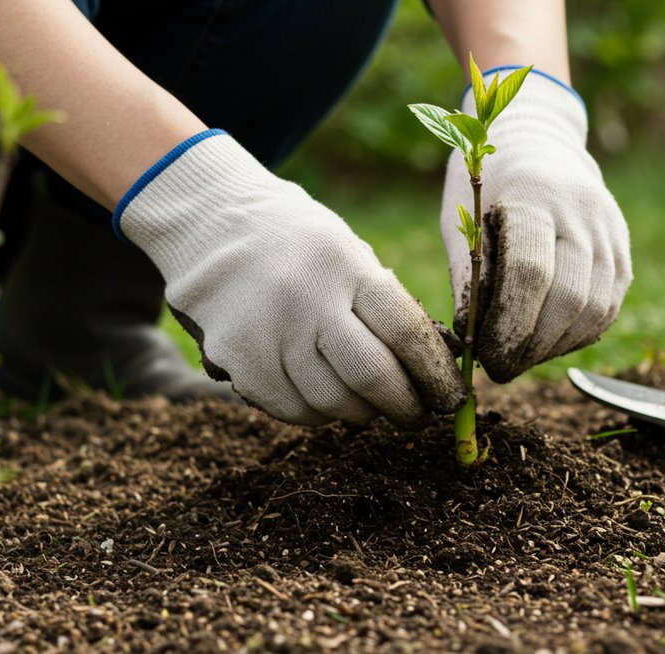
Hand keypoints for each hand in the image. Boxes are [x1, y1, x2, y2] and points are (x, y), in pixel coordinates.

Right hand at [118, 130, 464, 425]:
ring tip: (370, 406)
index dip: (435, 374)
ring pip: (333, 402)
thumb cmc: (305, 251)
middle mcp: (307, 298)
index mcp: (346, 265)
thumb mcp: (351, 255)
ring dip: (362, 414)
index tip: (448, 396)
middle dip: (405, 406)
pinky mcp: (239, 360)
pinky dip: (318, 415)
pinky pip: (293, 410)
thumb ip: (387, 307)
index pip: (406, 333)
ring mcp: (269, 331)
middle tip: (416, 415)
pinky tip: (325, 400)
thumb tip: (437, 370)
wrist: (216, 230)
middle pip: (372, 376)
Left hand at [441, 70, 631, 382]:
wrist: (539, 143)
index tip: (486, 357)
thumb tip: (470, 345)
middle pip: (569, 297)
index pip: (531, 273)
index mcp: (534, 195)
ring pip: (595, 309)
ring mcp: (609, 229)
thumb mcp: (462, 221)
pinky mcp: (622, 248)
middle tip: (501, 369)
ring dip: (556, 347)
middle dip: (532, 345)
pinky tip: (546, 343)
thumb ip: (468, 278)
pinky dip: (577, 335)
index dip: (508, 326)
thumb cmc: (488, 186)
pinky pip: (608, 306)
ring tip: (520, 359)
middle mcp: (582, 210)